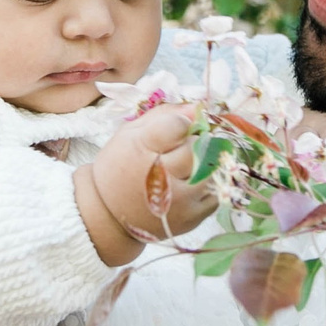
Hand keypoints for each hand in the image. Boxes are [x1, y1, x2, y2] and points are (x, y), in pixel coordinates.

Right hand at [75, 102, 217, 265]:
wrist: (109, 216)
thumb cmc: (119, 169)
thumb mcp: (130, 135)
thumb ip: (163, 117)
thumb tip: (197, 108)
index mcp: (139, 150)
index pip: (178, 125)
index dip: (182, 122)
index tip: (176, 128)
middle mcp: (162, 176)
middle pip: (197, 146)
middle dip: (195, 141)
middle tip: (182, 147)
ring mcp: (180, 200)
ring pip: (212, 167)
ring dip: (206, 161)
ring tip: (188, 164)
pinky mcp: (193, 217)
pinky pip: (216, 190)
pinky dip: (209, 182)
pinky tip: (192, 181)